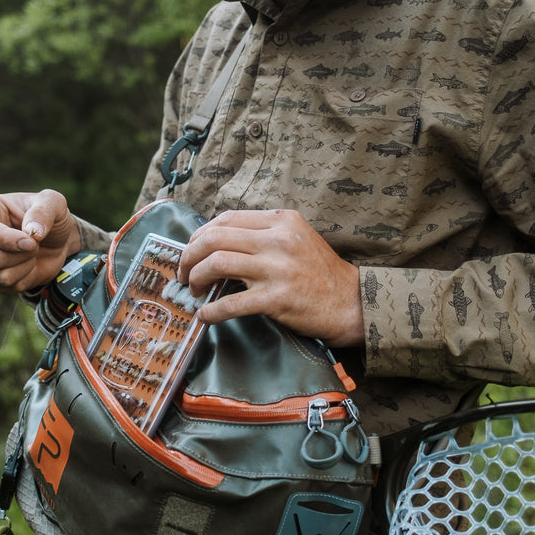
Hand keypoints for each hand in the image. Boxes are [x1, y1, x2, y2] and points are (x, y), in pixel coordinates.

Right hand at [0, 189, 82, 293]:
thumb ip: (44, 210)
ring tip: (32, 253)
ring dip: (26, 266)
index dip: (8, 240)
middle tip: (36, 244)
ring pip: (0, 275)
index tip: (32, 242)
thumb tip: (31, 231)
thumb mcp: (55, 203)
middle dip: (23, 254)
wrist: (57, 240)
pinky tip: (29, 264)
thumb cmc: (51, 216)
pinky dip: (26, 278)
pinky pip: (6, 286)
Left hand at [178, 209, 362, 346]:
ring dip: (195, 278)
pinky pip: (231, 303)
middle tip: (183, 272)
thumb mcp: (295, 238)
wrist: (351, 303)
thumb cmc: (319, 273)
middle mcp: (278, 240)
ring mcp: (277, 269)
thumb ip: (262, 234)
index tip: (192, 251)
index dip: (200, 235)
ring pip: (217, 263)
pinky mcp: (276, 299)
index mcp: (281, 221)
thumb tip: (215, 242)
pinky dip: (211, 310)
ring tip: (194, 290)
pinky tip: (206, 315)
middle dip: (189, 256)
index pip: (226, 219)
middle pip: (214, 238)